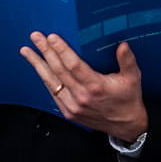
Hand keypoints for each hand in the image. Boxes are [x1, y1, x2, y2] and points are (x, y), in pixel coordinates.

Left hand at [20, 32, 146, 142]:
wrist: (126, 125)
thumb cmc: (128, 98)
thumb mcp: (133, 78)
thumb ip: (127, 60)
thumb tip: (122, 45)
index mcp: (96, 86)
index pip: (73, 65)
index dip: (61, 50)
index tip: (52, 37)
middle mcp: (81, 97)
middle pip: (58, 70)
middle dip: (45, 51)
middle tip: (36, 37)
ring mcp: (73, 106)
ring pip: (51, 82)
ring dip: (38, 65)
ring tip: (27, 51)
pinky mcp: (69, 112)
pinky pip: (52, 93)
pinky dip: (44, 79)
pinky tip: (39, 68)